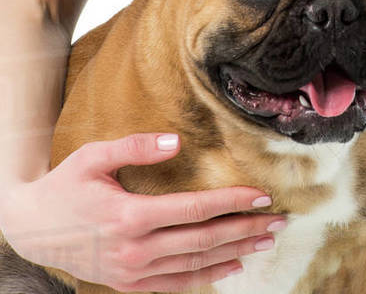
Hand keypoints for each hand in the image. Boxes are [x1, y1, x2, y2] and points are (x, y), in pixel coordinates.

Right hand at [0, 132, 286, 291]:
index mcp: (130, 216)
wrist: (31, 229)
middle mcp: (134, 251)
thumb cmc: (66, 185)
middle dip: (244, 229)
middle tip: (278, 221)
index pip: (195, 211)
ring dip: (234, 254)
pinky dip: (206, 278)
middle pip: (203, 241)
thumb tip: (178, 141)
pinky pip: (175, 285)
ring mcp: (131, 274)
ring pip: (194, 267)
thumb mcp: (95, 156)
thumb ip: (137, 146)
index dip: (232, 203)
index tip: (262, 196)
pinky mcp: (127, 285)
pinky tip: (230, 266)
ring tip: (264, 242)